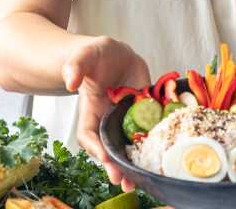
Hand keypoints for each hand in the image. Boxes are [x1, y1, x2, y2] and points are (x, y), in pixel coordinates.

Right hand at [62, 36, 150, 191]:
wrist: (117, 54)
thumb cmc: (96, 56)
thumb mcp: (84, 54)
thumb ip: (76, 65)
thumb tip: (70, 80)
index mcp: (91, 109)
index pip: (89, 134)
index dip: (95, 147)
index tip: (105, 157)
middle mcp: (109, 118)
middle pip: (110, 146)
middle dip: (116, 165)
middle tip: (124, 181)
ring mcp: (128, 116)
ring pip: (130, 143)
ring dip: (135, 161)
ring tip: (141, 180)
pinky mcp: (146, 110)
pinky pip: (151, 126)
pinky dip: (157, 138)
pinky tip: (164, 150)